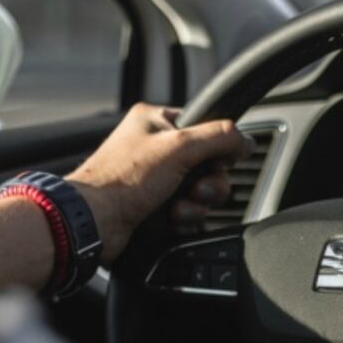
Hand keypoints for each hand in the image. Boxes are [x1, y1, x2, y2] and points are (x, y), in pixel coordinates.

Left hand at [66, 103, 255, 261]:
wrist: (95, 221)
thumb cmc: (123, 179)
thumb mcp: (179, 147)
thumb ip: (220, 138)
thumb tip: (247, 139)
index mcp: (156, 121)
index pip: (206, 127)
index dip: (218, 148)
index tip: (219, 161)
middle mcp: (156, 147)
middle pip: (210, 163)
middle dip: (209, 182)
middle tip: (196, 189)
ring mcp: (155, 178)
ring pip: (201, 190)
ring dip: (197, 203)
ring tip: (178, 208)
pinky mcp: (156, 205)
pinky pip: (189, 210)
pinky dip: (186, 217)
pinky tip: (171, 219)